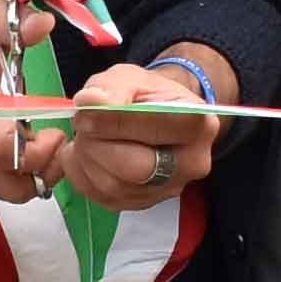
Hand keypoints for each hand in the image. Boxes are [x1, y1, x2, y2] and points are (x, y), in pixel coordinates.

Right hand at [0, 0, 37, 196]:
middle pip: (16, 187)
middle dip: (46, 169)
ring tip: (39, 144)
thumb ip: (13, 23)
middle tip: (54, 141)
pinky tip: (17, 146)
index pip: (4, 151)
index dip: (38, 151)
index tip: (54, 132)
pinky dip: (14, 174)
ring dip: (33, 174)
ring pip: (10, 192)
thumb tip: (43, 24)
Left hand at [40, 56, 223, 210]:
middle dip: (98, 143)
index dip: (116, 120)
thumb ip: (111, 86)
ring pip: (113, 185)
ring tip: (86, 134)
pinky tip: (86, 153)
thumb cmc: (145, 96)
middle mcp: (191, 164)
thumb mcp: (130, 77)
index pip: (158, 127)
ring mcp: (167, 190)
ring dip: (86, 157)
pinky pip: (100, 196)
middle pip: (136, 167)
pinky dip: (81, 172)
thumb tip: (90, 101)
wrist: (154, 118)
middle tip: (81, 123)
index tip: (86, 110)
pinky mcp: (140, 204)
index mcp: (199, 125)